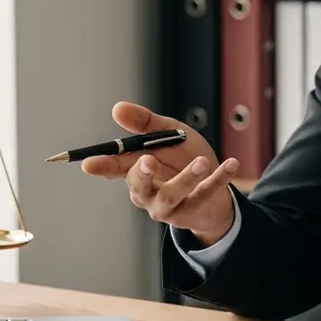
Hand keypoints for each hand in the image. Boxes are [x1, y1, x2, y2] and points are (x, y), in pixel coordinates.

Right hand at [81, 101, 239, 245]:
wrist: (212, 185)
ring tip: (202, 162)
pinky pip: (205, 195)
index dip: (101, 166)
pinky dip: (219, 179)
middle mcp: (147, 192)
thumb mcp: (167, 134)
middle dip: (141, 174)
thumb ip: (145, 123)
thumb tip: (117, 108)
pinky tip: (232, 163)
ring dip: (187, 178)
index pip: (114, 168)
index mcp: (136, 170)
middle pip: (138, 186)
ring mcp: (168, 206)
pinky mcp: (192, 212)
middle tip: (147, 160)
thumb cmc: (181, 157)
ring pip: (172, 194)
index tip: (88, 164)